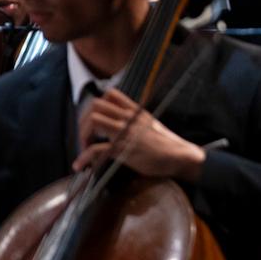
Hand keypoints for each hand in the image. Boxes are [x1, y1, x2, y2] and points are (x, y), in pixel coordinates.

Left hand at [73, 88, 205, 179]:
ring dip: (83, 135)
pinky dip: (84, 157)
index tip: (94, 120)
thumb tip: (120, 125)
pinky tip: (80, 165)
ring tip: (84, 148)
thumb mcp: (151, 125)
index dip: (97, 105)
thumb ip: (136, 121)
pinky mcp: (123, 149)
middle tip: (86, 136)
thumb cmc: (167, 144)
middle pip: (96, 105)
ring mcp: (125, 132)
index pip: (111, 94)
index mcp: (136, 111)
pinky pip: (96, 149)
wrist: (180, 156)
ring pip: (93, 121)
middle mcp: (129, 118)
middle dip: (84, 120)